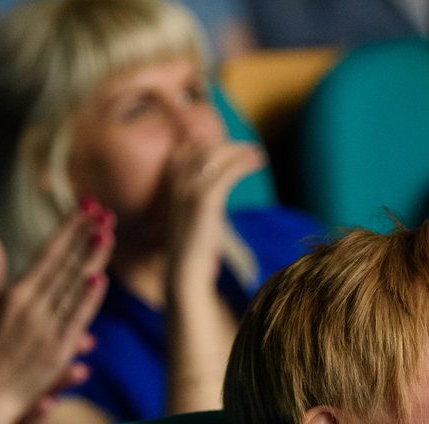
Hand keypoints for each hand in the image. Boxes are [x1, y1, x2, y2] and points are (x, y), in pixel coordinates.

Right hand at [0, 204, 112, 423]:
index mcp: (13, 295)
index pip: (47, 254)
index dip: (68, 229)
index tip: (86, 208)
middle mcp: (29, 309)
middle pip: (63, 266)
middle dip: (84, 237)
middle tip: (104, 212)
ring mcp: (43, 331)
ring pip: (72, 289)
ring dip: (90, 260)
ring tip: (106, 234)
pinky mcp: (54, 355)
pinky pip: (73, 322)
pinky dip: (85, 300)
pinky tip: (98, 280)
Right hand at [162, 140, 264, 413]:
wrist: (205, 408)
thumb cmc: (230, 382)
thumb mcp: (252, 331)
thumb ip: (262, 311)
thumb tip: (293, 302)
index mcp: (190, 275)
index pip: (189, 211)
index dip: (208, 179)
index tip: (243, 161)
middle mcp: (178, 265)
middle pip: (180, 192)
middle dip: (209, 160)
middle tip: (248, 149)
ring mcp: (178, 268)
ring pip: (188, 191)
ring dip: (220, 163)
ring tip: (252, 152)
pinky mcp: (186, 273)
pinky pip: (200, 208)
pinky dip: (225, 178)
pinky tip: (251, 164)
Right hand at [165, 140, 265, 296]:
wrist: (185, 272)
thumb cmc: (193, 251)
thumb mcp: (195, 218)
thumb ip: (202, 202)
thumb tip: (217, 194)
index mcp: (171, 186)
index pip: (187, 150)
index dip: (210, 145)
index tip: (230, 148)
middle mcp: (177, 184)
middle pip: (202, 149)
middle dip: (228, 146)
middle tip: (250, 149)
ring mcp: (189, 191)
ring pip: (215, 157)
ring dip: (239, 152)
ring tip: (258, 154)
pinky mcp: (205, 202)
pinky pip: (226, 173)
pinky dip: (243, 164)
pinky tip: (257, 163)